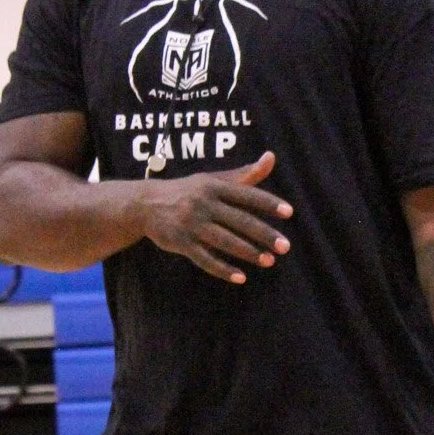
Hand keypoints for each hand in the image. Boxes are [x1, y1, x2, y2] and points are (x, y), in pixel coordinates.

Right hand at [138, 150, 291, 283]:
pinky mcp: (180, 242)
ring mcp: (190, 224)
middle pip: (239, 220)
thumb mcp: (213, 179)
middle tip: (285, 246)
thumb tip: (271, 157)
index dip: (268, 203)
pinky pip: (205, 259)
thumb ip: (244, 174)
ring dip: (249, 253)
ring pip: (225, 241)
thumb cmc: (188, 191)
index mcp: (213, 186)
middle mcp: (203, 203)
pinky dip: (223, 269)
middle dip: (264, 234)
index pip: (246, 194)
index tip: (289, 213)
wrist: (144, 204)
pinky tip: (241, 277)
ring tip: (269, 261)